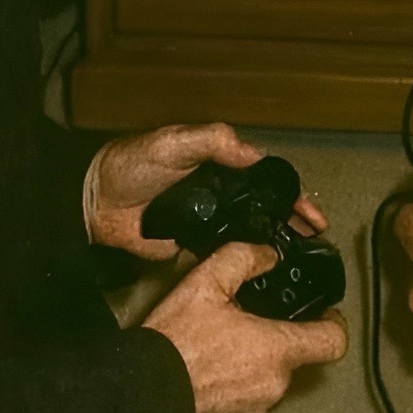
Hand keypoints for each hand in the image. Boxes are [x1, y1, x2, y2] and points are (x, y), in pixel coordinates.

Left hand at [85, 123, 326, 256]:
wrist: (96, 203)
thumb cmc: (133, 164)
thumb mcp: (175, 142)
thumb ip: (214, 141)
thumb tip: (255, 154)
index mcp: (219, 162)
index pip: (265, 177)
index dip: (292, 193)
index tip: (312, 213)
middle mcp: (220, 190)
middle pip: (266, 206)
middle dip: (293, 221)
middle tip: (316, 238)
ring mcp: (209, 219)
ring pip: (251, 230)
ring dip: (276, 241)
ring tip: (301, 257)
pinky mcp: (193, 244)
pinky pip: (225, 252)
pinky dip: (247, 259)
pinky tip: (267, 270)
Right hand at [143, 242, 347, 412]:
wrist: (139, 401)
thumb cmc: (173, 346)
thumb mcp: (204, 284)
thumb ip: (242, 258)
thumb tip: (266, 254)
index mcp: (277, 349)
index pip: (334, 341)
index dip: (332, 323)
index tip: (321, 315)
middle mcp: (274, 386)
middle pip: (292, 358)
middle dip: (273, 341)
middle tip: (242, 324)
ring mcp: (255, 412)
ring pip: (267, 381)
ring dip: (251, 366)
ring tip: (216, 350)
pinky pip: (245, 405)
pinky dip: (232, 390)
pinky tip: (205, 377)